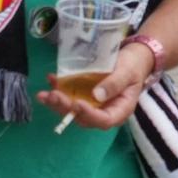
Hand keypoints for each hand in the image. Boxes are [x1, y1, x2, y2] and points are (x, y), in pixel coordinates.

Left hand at [37, 40, 156, 131]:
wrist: (132, 57)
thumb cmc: (133, 65)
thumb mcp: (127, 72)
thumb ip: (115, 83)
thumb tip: (97, 96)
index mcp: (119, 110)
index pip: (103, 120)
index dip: (88, 114)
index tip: (76, 103)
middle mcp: (103, 111)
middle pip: (83, 117)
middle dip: (65, 108)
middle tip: (52, 96)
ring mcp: (92, 105)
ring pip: (72, 109)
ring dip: (56, 102)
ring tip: (44, 94)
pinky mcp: (84, 96)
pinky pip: (69, 96)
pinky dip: (58, 89)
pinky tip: (51, 79)